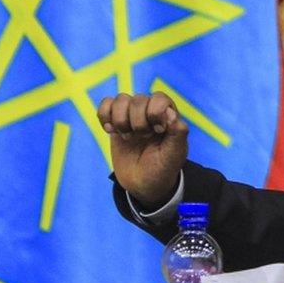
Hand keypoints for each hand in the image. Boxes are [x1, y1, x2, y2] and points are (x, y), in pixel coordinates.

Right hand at [97, 92, 188, 209]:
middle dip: (138, 121)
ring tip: (128, 137)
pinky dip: (105, 116)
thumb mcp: (175, 154)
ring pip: (121, 99)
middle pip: (138, 99)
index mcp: (169, 116)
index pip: (159, 98)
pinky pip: (106, 104)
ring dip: (121, 120)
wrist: (143, 184)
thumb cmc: (163, 168)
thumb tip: (170, 112)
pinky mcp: (116, 122)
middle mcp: (151, 112)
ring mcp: (132, 116)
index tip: (158, 131)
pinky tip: (111, 131)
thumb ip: (178, 132)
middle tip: (143, 137)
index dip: (155, 113)